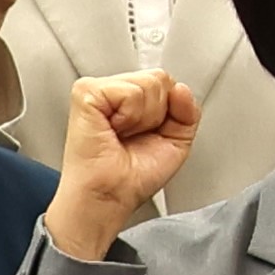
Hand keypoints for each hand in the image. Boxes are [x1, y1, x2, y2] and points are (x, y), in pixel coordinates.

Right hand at [46, 68, 203, 260]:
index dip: (169, 111)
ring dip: (144, 118)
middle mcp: (114, 90)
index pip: (166, 81)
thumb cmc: (132, 177)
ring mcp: (98, 88)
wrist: (110, 197)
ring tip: (123, 135)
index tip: (149, 135)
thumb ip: (188, 112)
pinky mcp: (87, 92)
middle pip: (160, 78)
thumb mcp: (176, 141)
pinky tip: (113, 130)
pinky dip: (130, 117)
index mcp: (131, 99)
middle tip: (134, 137)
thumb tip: (181, 88)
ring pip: (149, 83)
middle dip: (157, 115)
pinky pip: (131, 92)